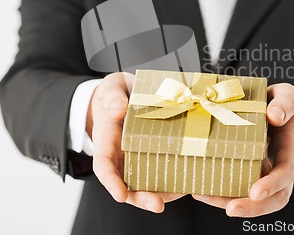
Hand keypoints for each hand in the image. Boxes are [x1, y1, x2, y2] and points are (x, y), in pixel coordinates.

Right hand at [89, 72, 185, 212]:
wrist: (124, 96)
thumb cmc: (115, 94)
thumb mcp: (111, 88)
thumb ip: (111, 96)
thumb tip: (118, 108)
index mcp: (107, 141)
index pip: (104, 166)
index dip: (111, 182)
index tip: (120, 195)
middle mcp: (121, 156)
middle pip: (127, 184)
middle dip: (141, 197)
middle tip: (157, 205)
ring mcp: (138, 158)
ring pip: (147, 182)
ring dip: (162, 192)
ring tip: (181, 193)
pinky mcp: (154, 155)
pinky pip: (163, 170)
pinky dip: (174, 179)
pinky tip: (189, 182)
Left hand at [192, 83, 293, 216]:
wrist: (282, 112)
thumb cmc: (284, 105)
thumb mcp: (288, 96)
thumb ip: (285, 103)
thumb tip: (274, 116)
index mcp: (290, 150)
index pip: (286, 173)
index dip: (272, 184)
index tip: (256, 192)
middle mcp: (279, 167)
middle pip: (274, 198)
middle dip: (253, 207)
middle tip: (231, 209)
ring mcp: (265, 173)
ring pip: (254, 200)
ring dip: (230, 202)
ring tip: (205, 197)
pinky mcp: (249, 172)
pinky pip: (238, 188)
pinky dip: (221, 193)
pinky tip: (201, 188)